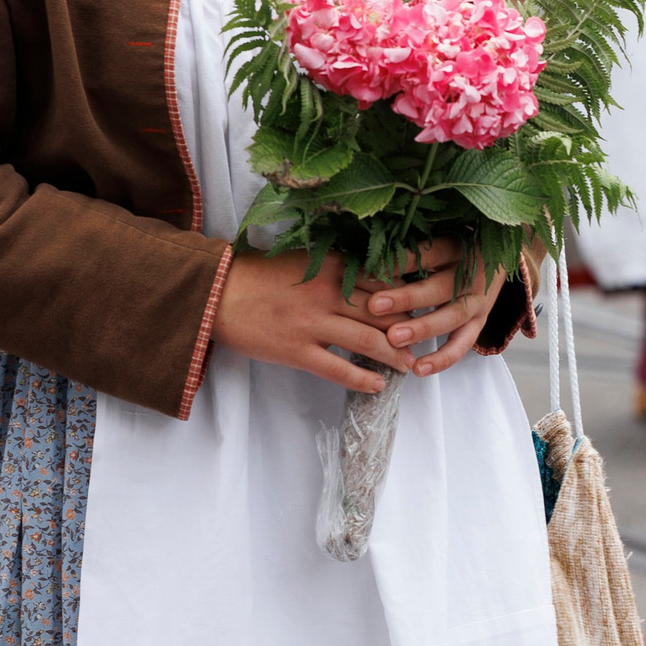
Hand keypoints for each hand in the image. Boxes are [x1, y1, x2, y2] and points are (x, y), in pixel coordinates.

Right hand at [212, 248, 416, 391]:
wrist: (217, 293)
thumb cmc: (261, 275)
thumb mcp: (304, 260)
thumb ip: (338, 269)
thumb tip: (374, 281)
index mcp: (331, 266)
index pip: (384, 280)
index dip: (409, 295)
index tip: (426, 305)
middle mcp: (327, 293)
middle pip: (384, 311)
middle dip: (410, 328)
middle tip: (428, 339)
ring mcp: (312, 323)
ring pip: (367, 341)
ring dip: (395, 355)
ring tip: (411, 365)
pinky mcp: (296, 350)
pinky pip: (338, 369)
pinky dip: (363, 378)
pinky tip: (378, 384)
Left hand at [358, 235, 509, 376]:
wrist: (494, 260)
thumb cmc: (454, 248)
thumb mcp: (439, 237)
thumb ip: (410, 245)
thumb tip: (367, 253)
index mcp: (458, 247)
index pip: (430, 253)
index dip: (402, 261)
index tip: (373, 268)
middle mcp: (470, 275)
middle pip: (439, 287)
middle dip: (406, 298)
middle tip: (376, 305)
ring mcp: (477, 301)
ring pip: (451, 317)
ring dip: (422, 329)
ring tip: (394, 338)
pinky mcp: (479, 323)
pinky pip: (462, 344)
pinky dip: (442, 359)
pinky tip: (419, 369)